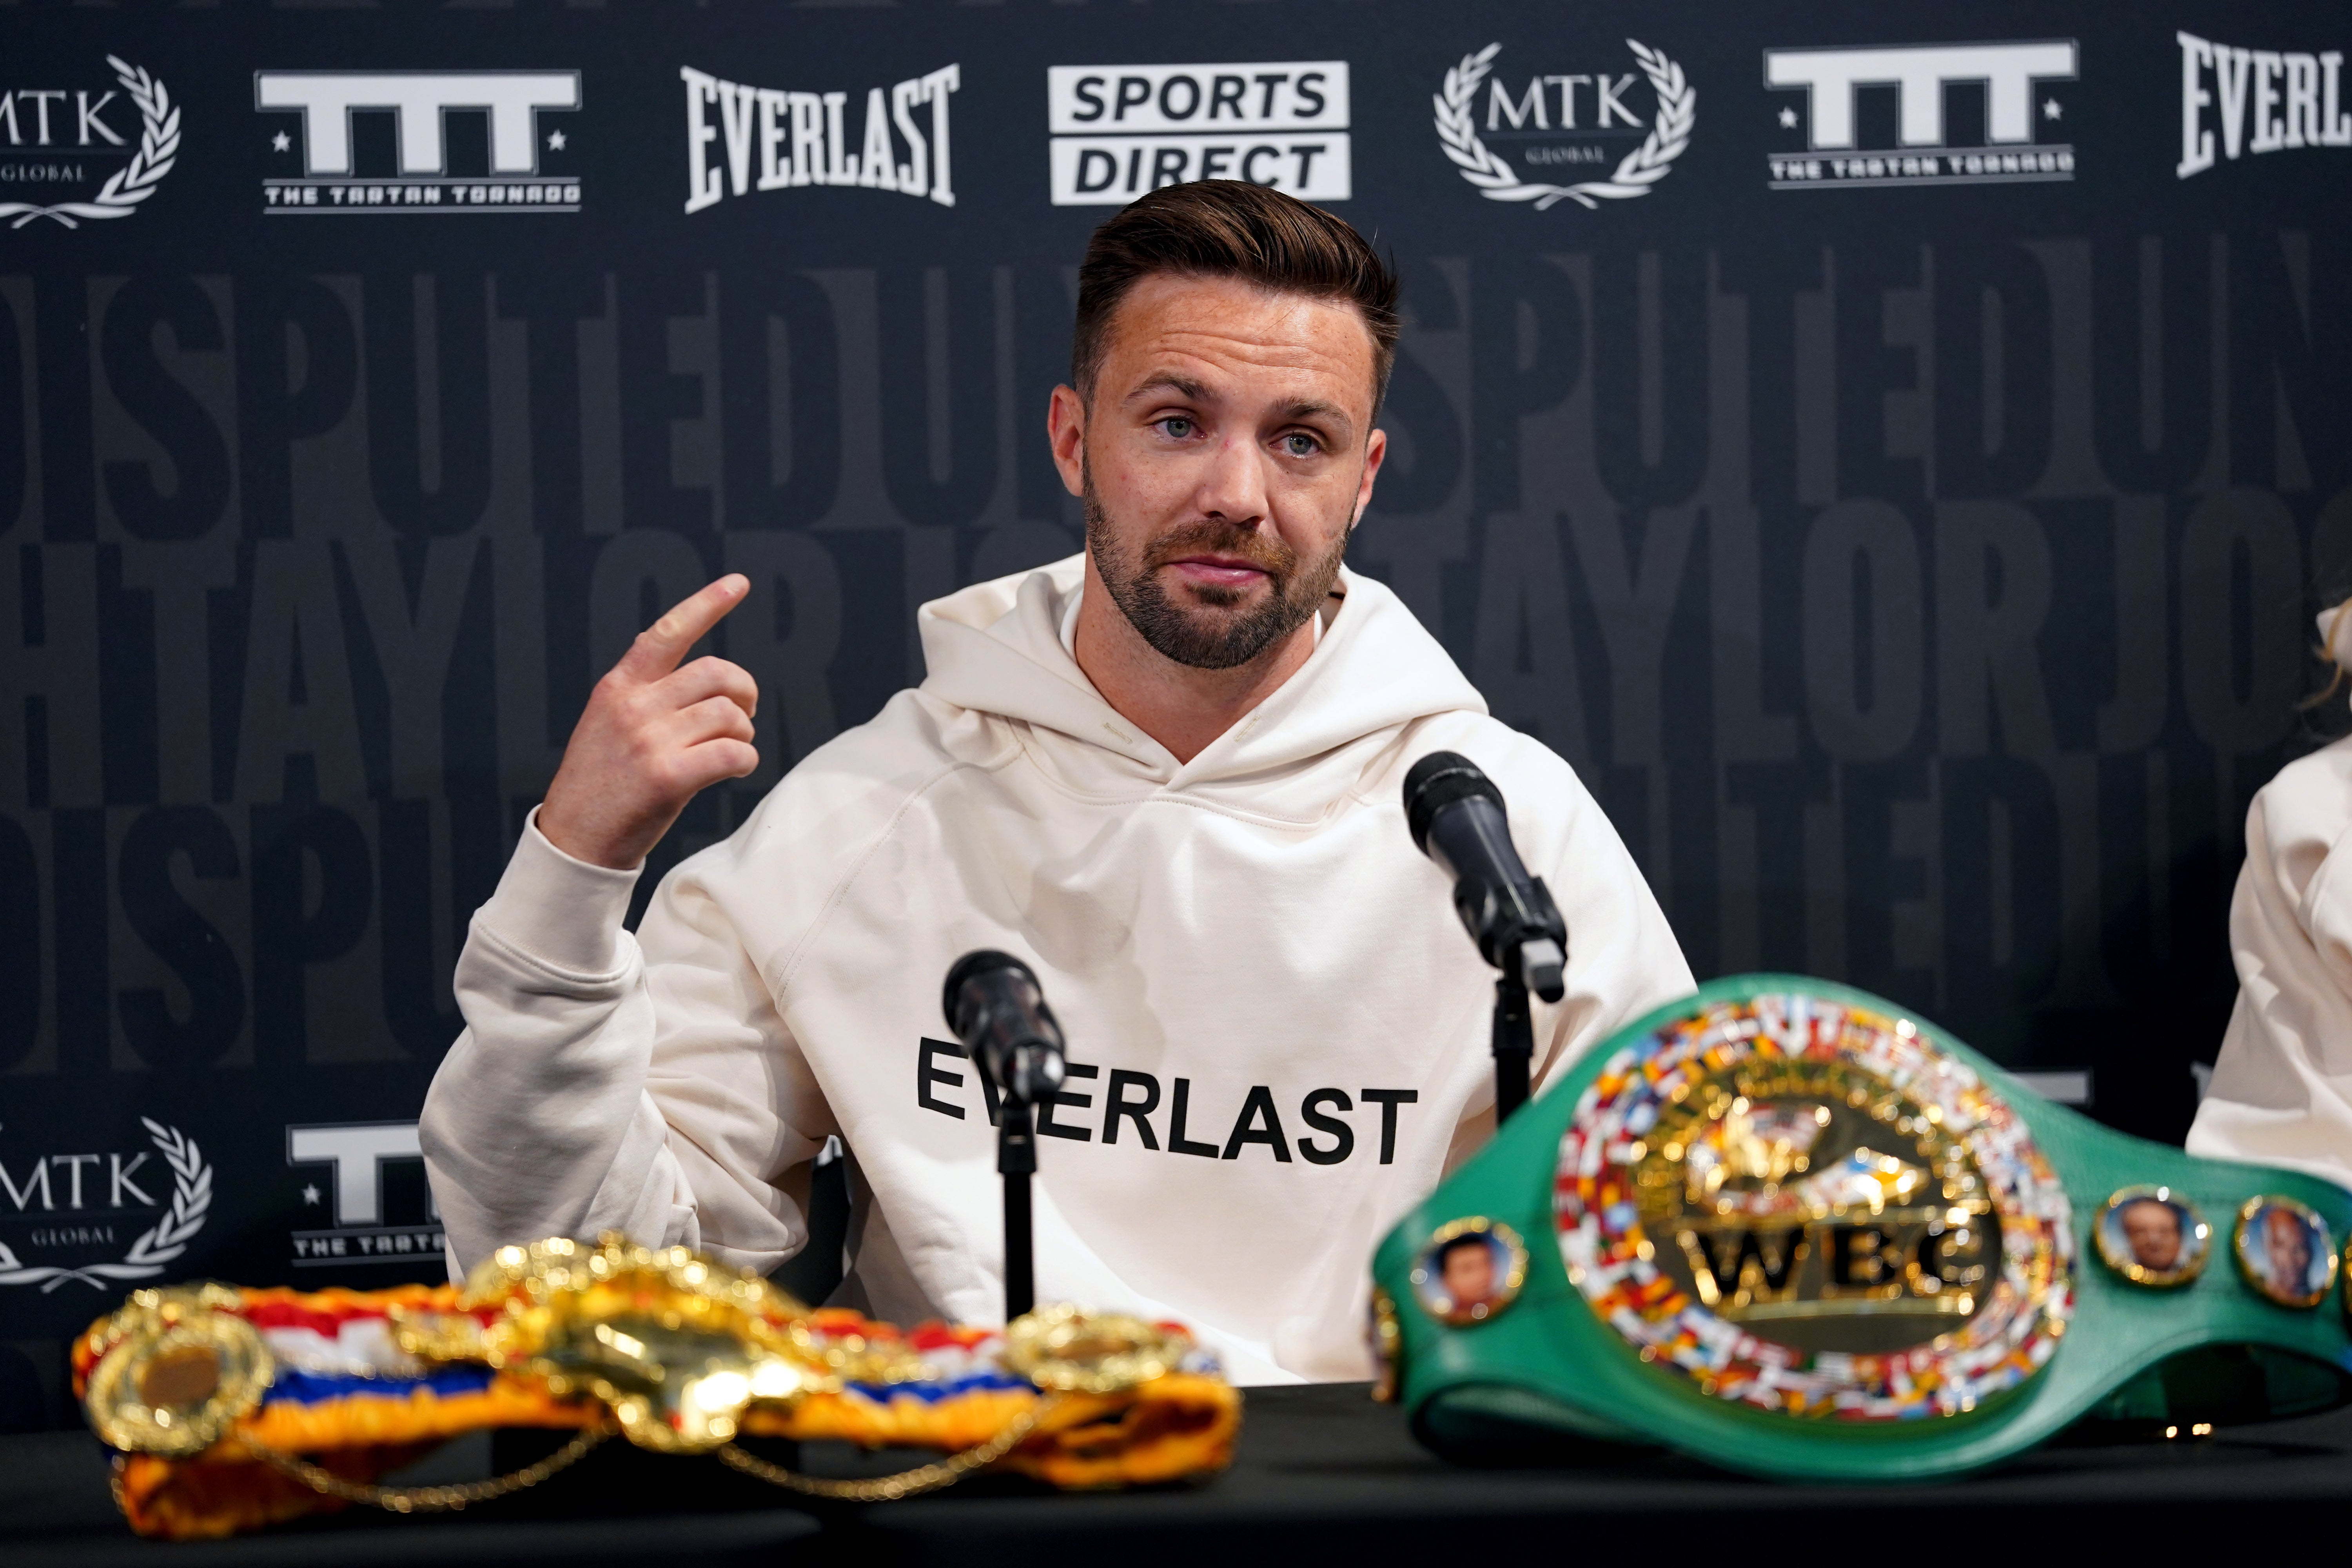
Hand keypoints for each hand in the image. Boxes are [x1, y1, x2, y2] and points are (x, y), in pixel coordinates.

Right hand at [537, 575, 758, 870]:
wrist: (576, 841)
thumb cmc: (603, 785)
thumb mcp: (609, 725)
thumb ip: (646, 697)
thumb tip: (706, 683)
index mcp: (618, 687)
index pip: (667, 633)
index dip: (706, 604)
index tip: (738, 583)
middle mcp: (633, 705)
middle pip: (716, 674)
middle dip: (743, 692)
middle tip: (744, 715)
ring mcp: (648, 740)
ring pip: (729, 715)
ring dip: (742, 734)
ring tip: (729, 750)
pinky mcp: (666, 775)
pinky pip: (732, 752)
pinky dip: (745, 761)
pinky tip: (735, 769)